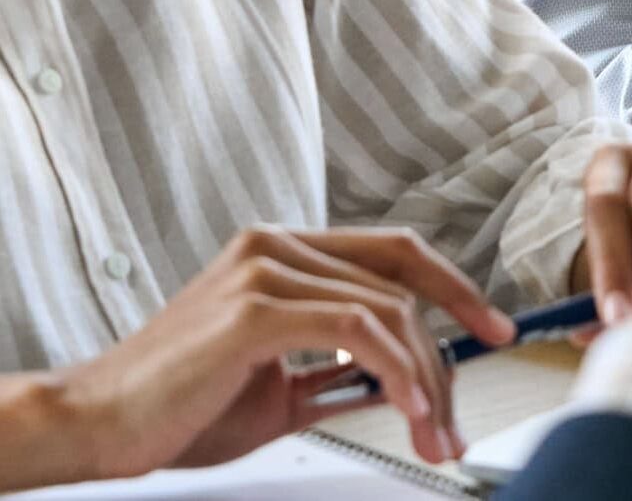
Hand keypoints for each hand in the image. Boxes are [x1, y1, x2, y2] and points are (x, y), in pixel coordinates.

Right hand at [56, 227, 515, 480]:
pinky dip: (395, 371)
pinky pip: (355, 331)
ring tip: (435, 432)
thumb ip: (337, 372)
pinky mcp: (256, 306)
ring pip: (385, 309)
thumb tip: (404, 379)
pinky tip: (409, 409)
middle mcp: (279, 245)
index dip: (452, 288)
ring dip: (425, 376)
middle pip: (399, 284)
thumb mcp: (279, 386)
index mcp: (284, 251)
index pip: (393, 254)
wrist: (95, 425)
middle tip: (458, 417)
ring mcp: (267, 269)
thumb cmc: (177, 406)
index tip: (490, 328)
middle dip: (445, 352)